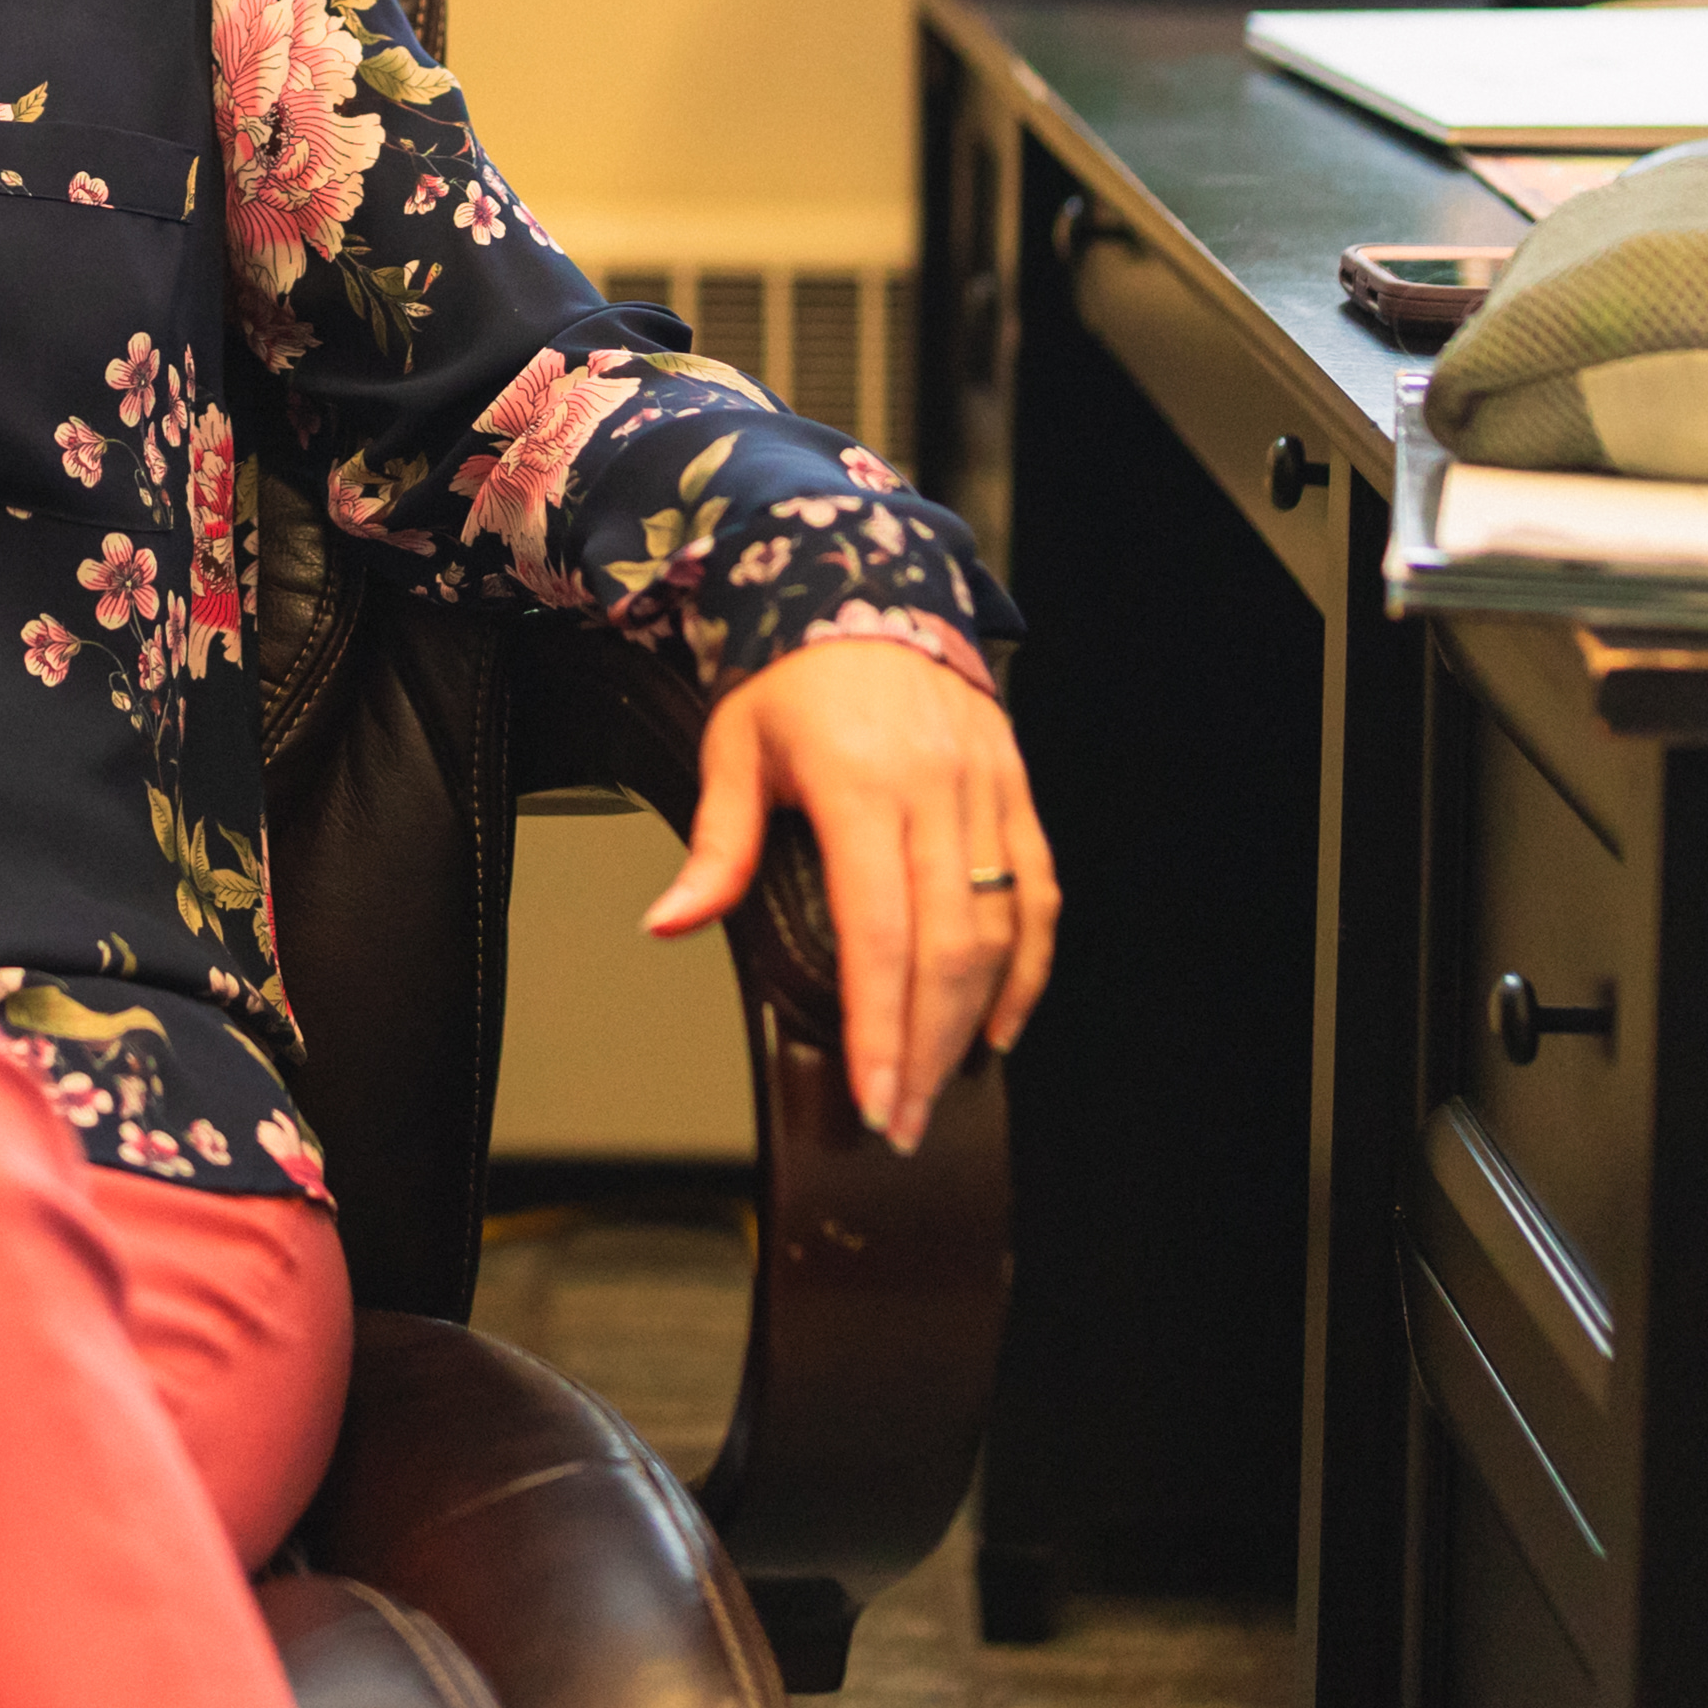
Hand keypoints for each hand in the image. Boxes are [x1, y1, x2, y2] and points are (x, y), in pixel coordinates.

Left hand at [640, 636, 1057, 1153]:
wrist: (867, 586)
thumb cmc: (792, 675)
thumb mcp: (734, 749)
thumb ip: (716, 846)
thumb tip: (670, 924)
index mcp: (861, 783)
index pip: (878, 932)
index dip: (883, 1026)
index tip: (876, 1098)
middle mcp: (935, 789)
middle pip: (948, 947)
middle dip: (926, 1048)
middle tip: (903, 1121)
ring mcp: (984, 789)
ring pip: (1001, 928)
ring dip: (976, 1020)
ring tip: (940, 1087)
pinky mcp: (1014, 790)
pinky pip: (1037, 890)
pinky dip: (1029, 965)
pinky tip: (1001, 1022)